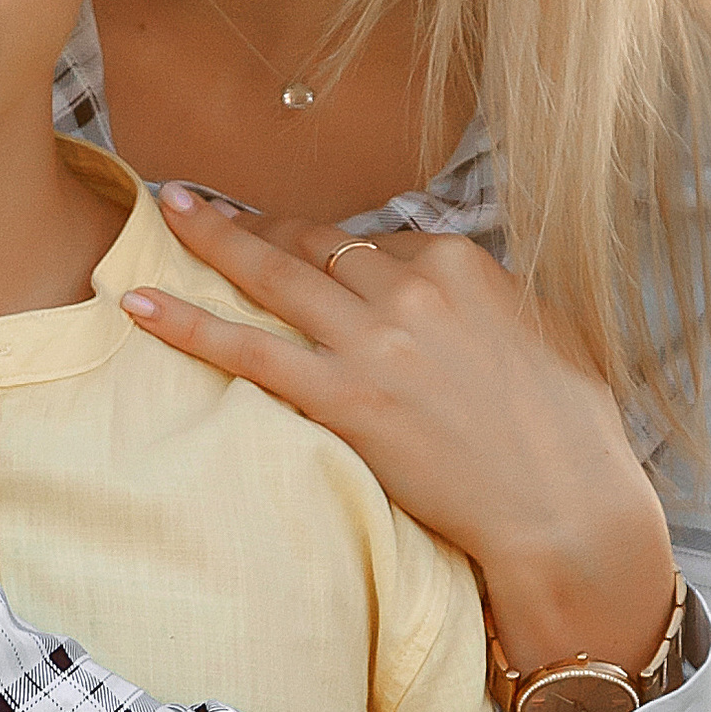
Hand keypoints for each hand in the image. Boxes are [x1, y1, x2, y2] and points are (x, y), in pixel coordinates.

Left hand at [121, 198, 675, 680]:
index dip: (334, 252)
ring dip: (211, 239)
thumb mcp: (551, 338)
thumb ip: (496, 307)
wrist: (566, 507)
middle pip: (314, 242)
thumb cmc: (571, 436)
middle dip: (254, 221)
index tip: (302, 254)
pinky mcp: (345, 397)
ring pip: (273, 274)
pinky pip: (247, 348)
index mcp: (463, 263)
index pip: (378, 242)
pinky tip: (139, 304)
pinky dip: (187, 322)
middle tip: (200, 203)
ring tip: (168, 215)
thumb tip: (472, 304)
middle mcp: (413, 287)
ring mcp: (374, 340)